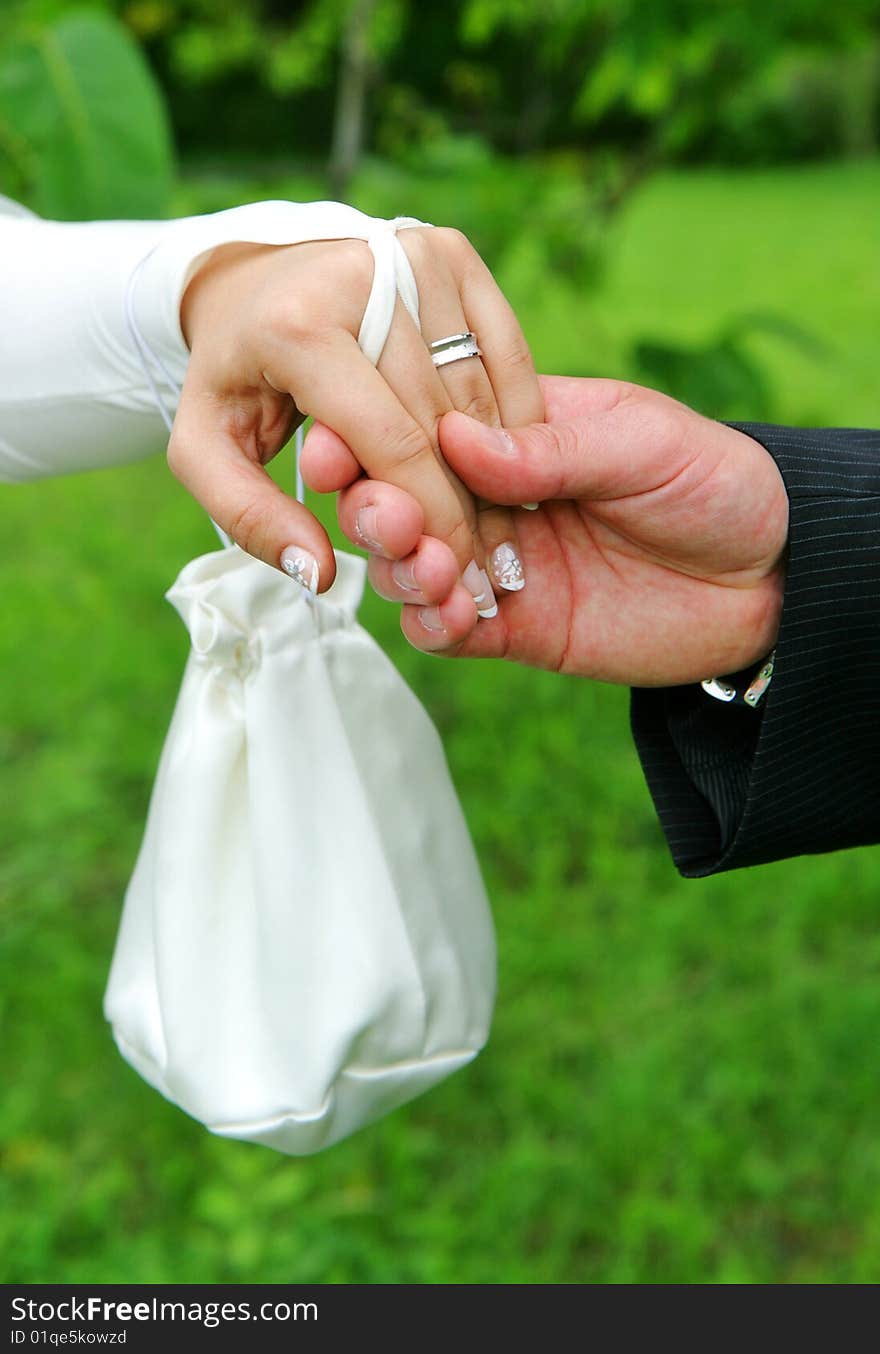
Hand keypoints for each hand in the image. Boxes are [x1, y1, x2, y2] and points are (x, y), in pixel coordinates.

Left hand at [169, 227, 541, 597]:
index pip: (392, 441)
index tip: (452, 572)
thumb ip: (250, 518)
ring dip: (498, 475)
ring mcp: (416, 255)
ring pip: (480, 395)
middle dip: (467, 507)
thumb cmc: (233, 377)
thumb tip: (319, 574)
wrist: (248, 279)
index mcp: (299, 327)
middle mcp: (366, 276)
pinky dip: (515, 422)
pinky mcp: (451, 251)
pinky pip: (507, 356)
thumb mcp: (206, 450)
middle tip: (480, 568)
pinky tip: (510, 475)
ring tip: (498, 535)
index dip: (432, 517)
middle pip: (443, 422)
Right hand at [308, 376, 787, 684]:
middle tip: (392, 517)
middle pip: (395, 496)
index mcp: (512, 430)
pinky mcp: (513, 627)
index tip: (342, 443)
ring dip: (398, 567)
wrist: (771, 579)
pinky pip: (443, 629)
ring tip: (429, 567)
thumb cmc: (716, 483)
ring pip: (404, 566)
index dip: (372, 432)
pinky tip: (454, 613)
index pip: (421, 424)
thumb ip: (551, 448)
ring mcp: (495, 562)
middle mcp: (489, 496)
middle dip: (375, 506)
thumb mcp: (643, 443)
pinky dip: (431, 622)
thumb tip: (455, 438)